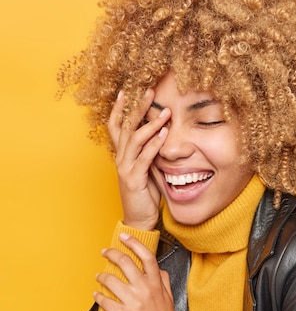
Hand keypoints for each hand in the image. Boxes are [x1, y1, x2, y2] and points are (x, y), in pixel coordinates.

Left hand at [94, 233, 190, 310]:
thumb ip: (164, 283)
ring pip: (112, 281)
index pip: (147, 257)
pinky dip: (99, 298)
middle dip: (112, 254)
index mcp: (157, 285)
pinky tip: (96, 296)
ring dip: (101, 277)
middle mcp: (146, 291)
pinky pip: (107, 303)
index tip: (125, 236)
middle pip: (126, 263)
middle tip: (105, 252)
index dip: (135, 243)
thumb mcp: (170, 300)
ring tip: (98, 277)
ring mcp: (136, 304)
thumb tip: (159, 270)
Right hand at [108, 90, 170, 230]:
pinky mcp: (134, 179)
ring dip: (151, 123)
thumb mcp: (147, 168)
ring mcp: (125, 168)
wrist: (139, 219)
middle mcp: (120, 158)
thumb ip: (150, 151)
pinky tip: (164, 134)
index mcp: (121, 154)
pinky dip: (154, 144)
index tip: (126, 91)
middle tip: (149, 91)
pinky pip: (144, 157)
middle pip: (125, 126)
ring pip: (135, 139)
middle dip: (137, 107)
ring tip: (166, 112)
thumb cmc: (144, 193)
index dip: (118, 109)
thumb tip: (162, 133)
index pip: (115, 126)